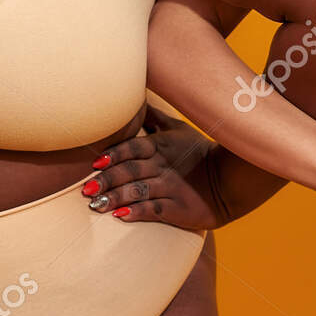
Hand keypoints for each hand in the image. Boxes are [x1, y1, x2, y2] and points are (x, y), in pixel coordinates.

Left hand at [81, 105, 224, 230]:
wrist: (228, 181)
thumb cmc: (198, 152)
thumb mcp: (177, 130)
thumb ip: (153, 117)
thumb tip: (134, 99)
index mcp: (161, 146)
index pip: (133, 148)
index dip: (114, 154)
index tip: (95, 163)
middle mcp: (163, 166)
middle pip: (131, 170)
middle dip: (108, 179)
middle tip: (87, 189)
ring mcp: (171, 188)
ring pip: (139, 191)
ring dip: (116, 198)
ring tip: (95, 205)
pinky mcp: (179, 208)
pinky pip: (155, 209)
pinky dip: (137, 213)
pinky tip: (121, 216)